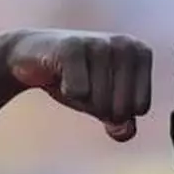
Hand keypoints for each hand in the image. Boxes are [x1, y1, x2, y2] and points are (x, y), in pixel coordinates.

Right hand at [7, 29, 152, 141]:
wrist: (33, 57)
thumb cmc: (78, 80)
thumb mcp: (105, 105)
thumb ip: (122, 123)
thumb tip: (123, 131)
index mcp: (141, 53)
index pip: (140, 107)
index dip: (117, 110)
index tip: (101, 90)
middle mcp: (125, 44)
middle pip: (120, 108)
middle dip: (99, 107)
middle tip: (85, 86)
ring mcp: (99, 42)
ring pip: (99, 102)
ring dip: (81, 99)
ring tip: (72, 78)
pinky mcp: (72, 47)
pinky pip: (78, 92)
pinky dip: (66, 91)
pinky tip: (60, 74)